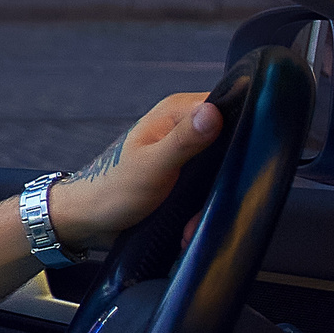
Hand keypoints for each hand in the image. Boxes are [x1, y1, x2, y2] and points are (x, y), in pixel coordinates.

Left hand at [45, 93, 223, 253]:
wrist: (89, 220)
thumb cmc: (112, 189)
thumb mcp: (152, 165)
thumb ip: (184, 139)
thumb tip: (214, 111)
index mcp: (176, 111)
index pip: (228, 105)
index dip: (243, 130)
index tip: (238, 163)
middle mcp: (184, 126)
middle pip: (231, 142)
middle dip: (225, 178)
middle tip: (202, 205)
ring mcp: (187, 152)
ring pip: (222, 171)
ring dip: (211, 200)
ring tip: (189, 222)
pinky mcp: (186, 174)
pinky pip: (209, 188)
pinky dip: (201, 209)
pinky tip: (186, 226)